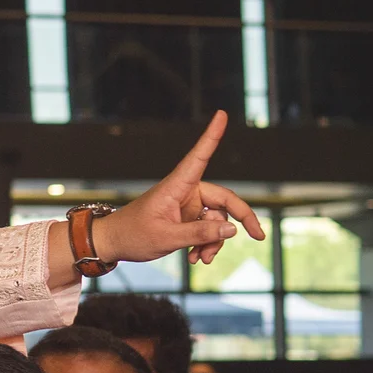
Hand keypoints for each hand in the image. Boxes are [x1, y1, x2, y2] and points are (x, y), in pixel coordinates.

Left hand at [91, 110, 265, 265]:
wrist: (113, 244)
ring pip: (218, 220)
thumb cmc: (132, 235)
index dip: (211, 136)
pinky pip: (207, 229)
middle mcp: (186, 191)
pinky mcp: (186, 219)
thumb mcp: (166, 238)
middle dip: (239, 220)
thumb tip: (232, 229)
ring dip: (214, 240)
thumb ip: (199, 234)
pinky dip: (205, 244)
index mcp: (177, 186)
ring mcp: (187, 206)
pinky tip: (195, 258)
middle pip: (225, 199)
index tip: (221, 114)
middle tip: (258, 236)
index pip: (199, 156)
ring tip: (201, 259)